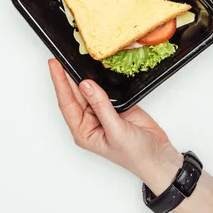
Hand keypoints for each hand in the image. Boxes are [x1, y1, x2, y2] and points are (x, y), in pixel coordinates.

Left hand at [48, 59, 182, 191]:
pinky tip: (95, 67)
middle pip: (74, 94)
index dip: (60, 82)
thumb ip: (101, 106)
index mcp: (83, 131)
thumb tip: (86, 85)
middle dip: (67, 75)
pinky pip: (104, 88)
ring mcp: (102, 112)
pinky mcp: (115, 105)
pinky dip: (100, 78)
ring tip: (74, 58)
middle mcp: (89, 121)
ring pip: (88, 89)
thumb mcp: (116, 131)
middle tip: (61, 56)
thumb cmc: (136, 154)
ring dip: (82, 75)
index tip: (54, 64)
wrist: (158, 156)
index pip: (67, 102)